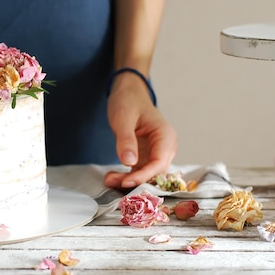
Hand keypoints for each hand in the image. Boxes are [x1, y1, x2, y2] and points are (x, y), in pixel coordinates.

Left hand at [104, 73, 177, 188]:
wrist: (128, 93)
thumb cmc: (129, 101)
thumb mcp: (123, 118)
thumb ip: (126, 140)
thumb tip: (129, 162)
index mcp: (166, 136)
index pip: (159, 163)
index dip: (143, 175)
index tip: (125, 181)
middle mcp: (165, 148)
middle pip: (154, 172)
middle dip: (134, 180)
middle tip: (111, 181)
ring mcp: (155, 153)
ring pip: (146, 175)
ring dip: (129, 180)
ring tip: (108, 180)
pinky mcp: (145, 157)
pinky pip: (138, 171)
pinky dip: (126, 176)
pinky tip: (112, 177)